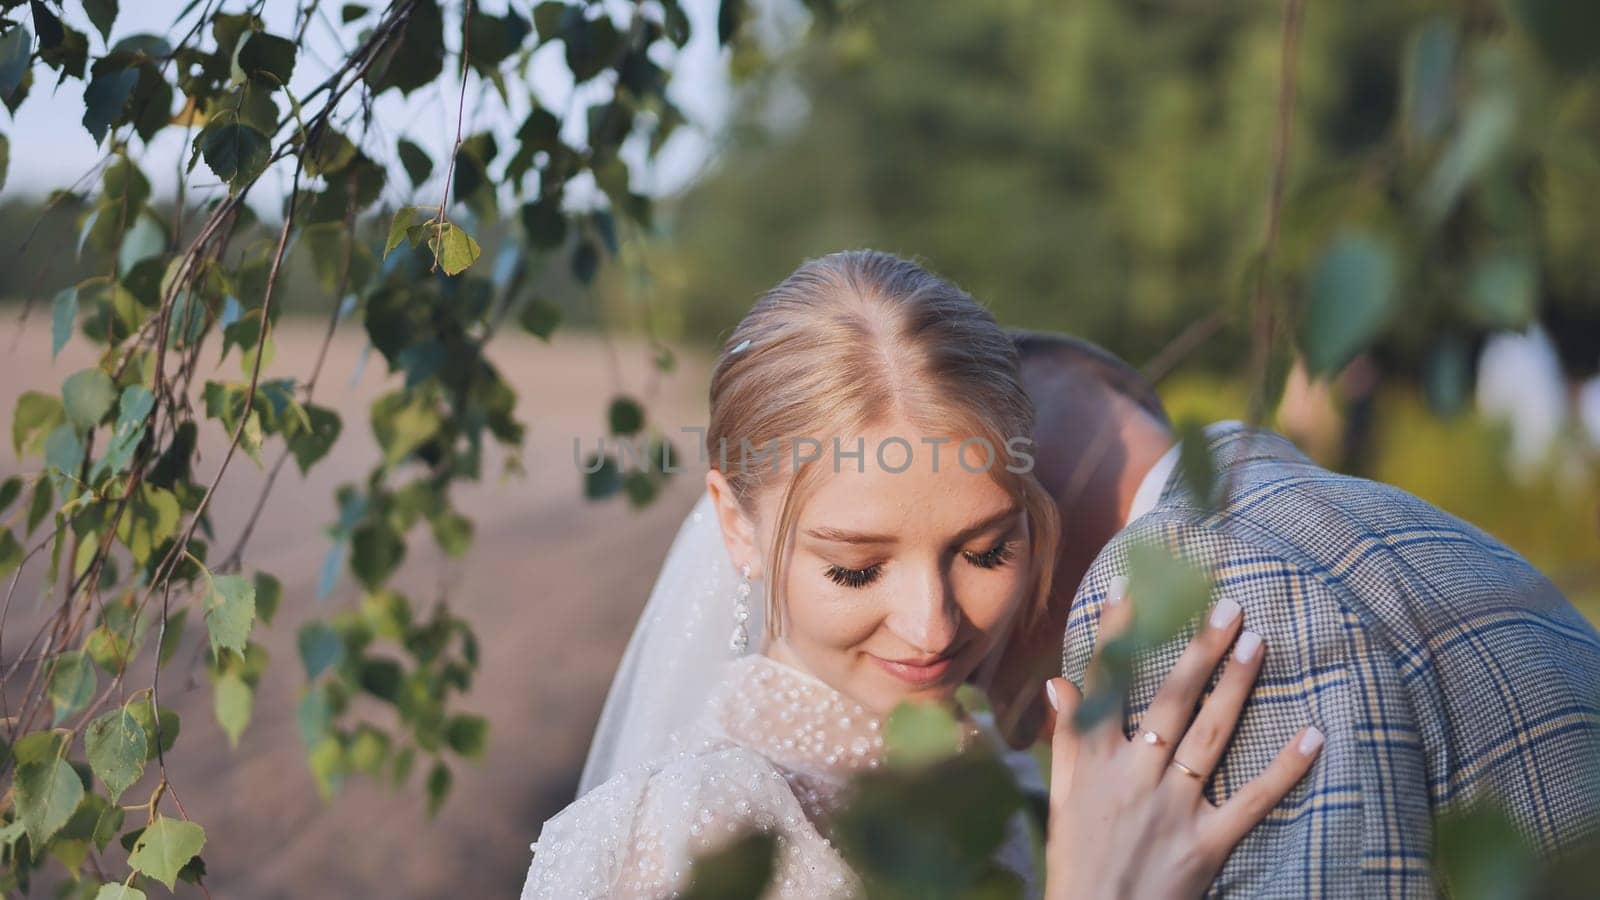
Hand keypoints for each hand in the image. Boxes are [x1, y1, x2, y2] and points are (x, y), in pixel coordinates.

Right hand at [1040, 582, 1323, 899]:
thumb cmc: (1077, 860)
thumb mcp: (1062, 797)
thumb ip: (1067, 738)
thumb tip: (1060, 684)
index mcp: (1094, 761)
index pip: (1105, 685)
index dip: (1116, 635)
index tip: (1131, 588)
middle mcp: (1134, 774)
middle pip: (1169, 700)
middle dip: (1199, 650)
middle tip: (1228, 608)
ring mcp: (1172, 808)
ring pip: (1209, 736)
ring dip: (1235, 687)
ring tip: (1257, 643)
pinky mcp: (1204, 844)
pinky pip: (1251, 801)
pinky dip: (1285, 770)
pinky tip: (1313, 736)